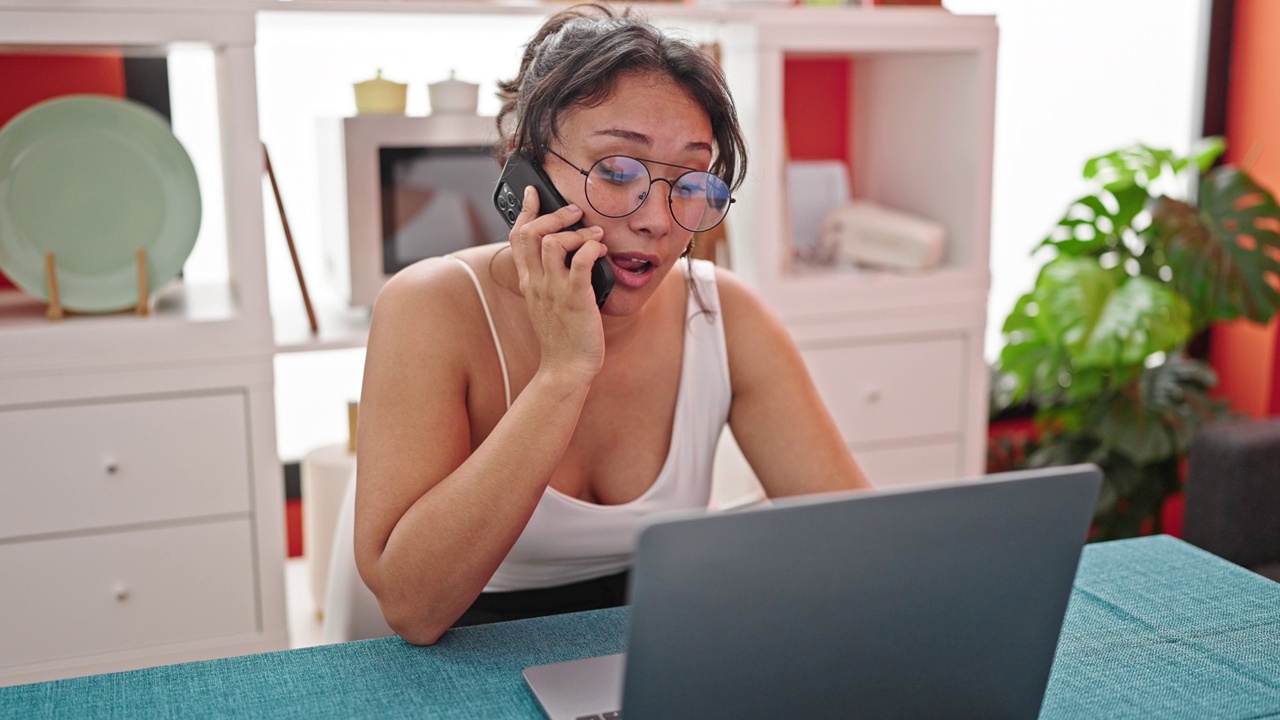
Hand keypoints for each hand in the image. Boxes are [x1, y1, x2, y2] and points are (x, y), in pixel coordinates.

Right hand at [509, 185, 608, 382]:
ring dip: (576, 232)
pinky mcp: (576, 298)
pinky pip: (580, 262)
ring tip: (593, 235)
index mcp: (529, 282)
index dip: (525, 210)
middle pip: (531, 232)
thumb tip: (565, 256)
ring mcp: (555, 290)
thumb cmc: (563, 337)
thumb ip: (548, 279)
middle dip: (553, 214)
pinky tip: (600, 251)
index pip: (517, 237)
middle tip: (575, 212)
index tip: (533, 193)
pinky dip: (591, 249)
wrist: (566, 368)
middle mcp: (537, 282)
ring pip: (552, 242)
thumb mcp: (546, 303)